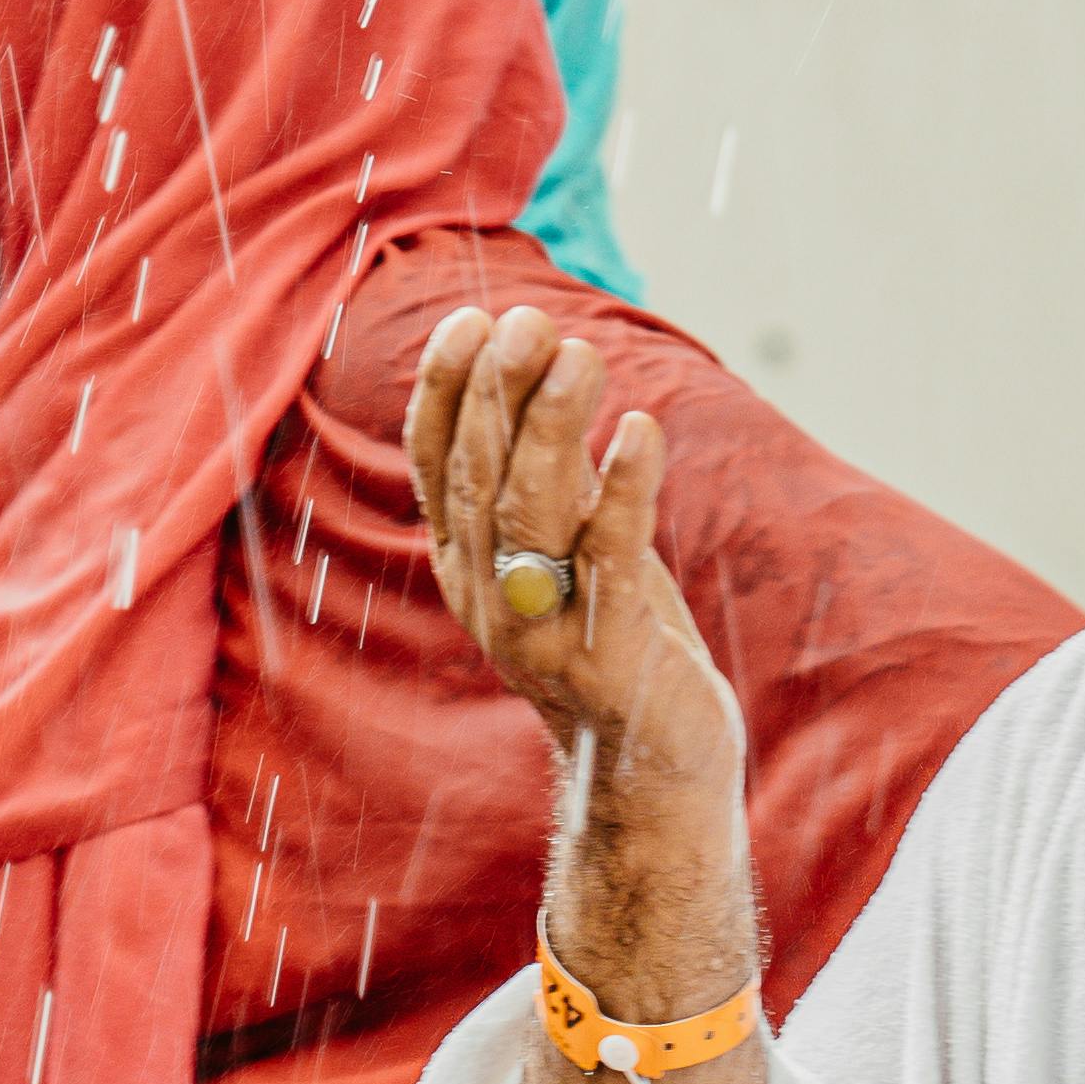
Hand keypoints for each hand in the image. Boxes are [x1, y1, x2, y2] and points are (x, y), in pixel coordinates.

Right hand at [411, 307, 739, 805]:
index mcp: (465, 563)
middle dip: (497, 391)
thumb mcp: (560, 549)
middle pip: (478, 477)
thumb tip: (536, 364)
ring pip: (531, 512)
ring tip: (580, 355)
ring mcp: (541, 629)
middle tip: (529, 321)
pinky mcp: (608, 653)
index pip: (435, 464)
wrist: (649, 763)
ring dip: (553, 427)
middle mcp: (487, 594)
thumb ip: (542, 475)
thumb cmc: (611, 636)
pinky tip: (641, 430)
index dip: (443, 390)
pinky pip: (610, 560)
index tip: (469, 320)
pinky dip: (626, 489)